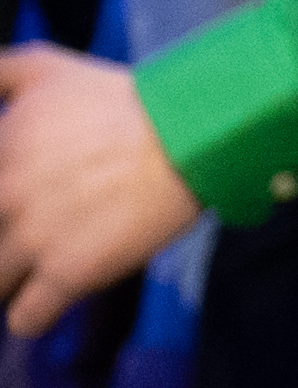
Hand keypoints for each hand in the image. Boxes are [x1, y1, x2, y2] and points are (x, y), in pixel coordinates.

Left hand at [0, 44, 204, 335]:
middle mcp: (3, 197)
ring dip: (12, 279)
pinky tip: (46, 301)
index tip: (16, 207)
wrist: (190, 134)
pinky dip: (32, 316)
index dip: (4, 208)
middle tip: (29, 235)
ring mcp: (31, 239)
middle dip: (8, 239)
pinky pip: (26, 319)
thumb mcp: (47, 68)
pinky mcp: (67, 274)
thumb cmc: (123, 99)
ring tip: (34, 271)